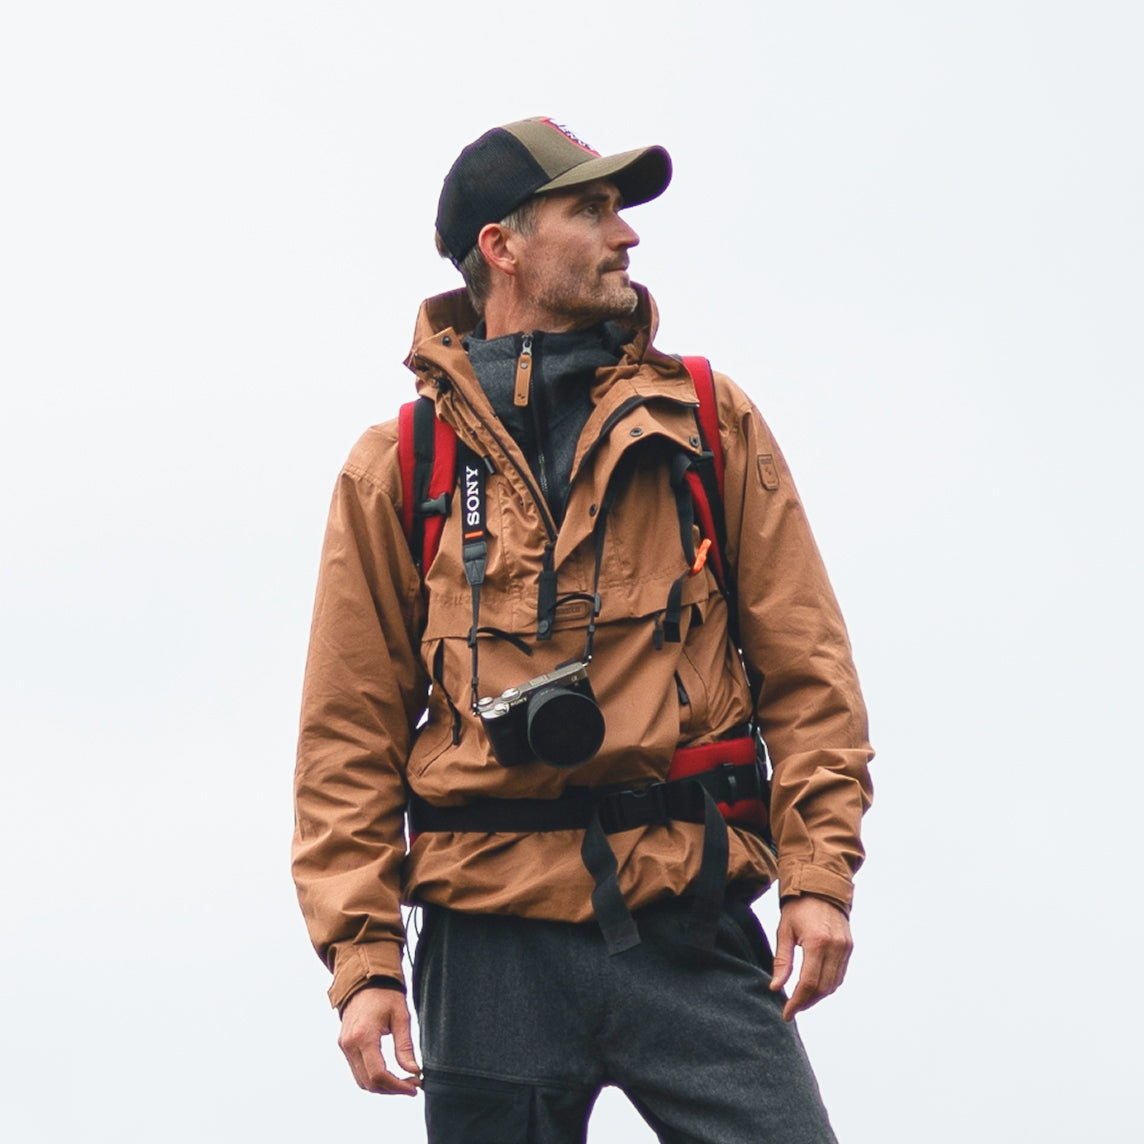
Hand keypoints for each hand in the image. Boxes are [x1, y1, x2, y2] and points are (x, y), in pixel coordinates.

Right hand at [338, 987, 421, 1094]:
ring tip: (403, 1081)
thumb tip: (414, 1071)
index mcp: (364, 1036)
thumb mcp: (400, 1016)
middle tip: (412, 1085)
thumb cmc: (385, 994)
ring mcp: (344, 1046)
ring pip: (361, 1081)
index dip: (397, 1086)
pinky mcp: (344, 1045)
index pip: (378, 1074)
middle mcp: (349, 1044)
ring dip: (382, 1087)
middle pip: (369, 1083)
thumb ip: (405, 1046)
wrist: (363, 979)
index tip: (414, 1087)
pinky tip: (389, 1074)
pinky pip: (357, 1071)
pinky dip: (373, 1078)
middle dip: (391, 1089)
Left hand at [769, 895, 852, 1021]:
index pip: (808, 983)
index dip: (797, 1002)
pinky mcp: (849, 947)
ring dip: (818, 996)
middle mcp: (835, 947)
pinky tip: (814, 986)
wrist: (821, 886)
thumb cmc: (798, 906)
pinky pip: (840, 974)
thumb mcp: (784, 931)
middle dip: (807, 1002)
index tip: (786, 1013)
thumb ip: (782, 961)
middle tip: (792, 1008)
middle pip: (823, 988)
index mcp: (817, 942)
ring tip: (801, 1000)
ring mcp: (845, 948)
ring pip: (834, 984)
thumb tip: (775, 988)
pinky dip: (828, 985)